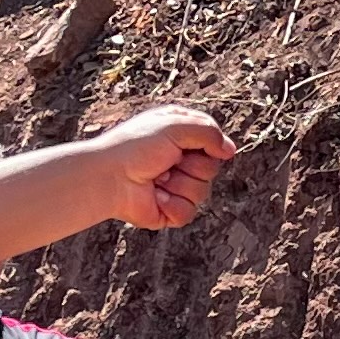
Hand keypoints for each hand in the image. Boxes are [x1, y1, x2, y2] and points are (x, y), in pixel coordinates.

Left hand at [92, 105, 235, 227]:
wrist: (109, 176)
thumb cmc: (136, 146)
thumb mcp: (174, 125)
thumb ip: (208, 132)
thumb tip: (230, 150)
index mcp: (179, 138)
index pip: (213, 143)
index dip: (209, 145)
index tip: (192, 145)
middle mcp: (178, 162)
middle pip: (211, 169)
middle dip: (192, 166)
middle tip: (167, 161)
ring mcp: (174, 188)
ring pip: (202, 192)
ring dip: (179, 184)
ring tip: (157, 179)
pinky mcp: (168, 212)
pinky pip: (188, 213)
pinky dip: (172, 204)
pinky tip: (154, 196)